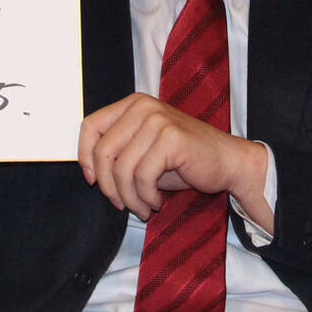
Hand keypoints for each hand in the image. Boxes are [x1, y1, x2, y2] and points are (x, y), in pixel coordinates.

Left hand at [77, 92, 270, 230]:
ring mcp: (158, 120)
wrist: (226, 162)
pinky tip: (156, 202)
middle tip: (121, 203)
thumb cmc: (183, 159)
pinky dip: (146, 197)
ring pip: (122, 168)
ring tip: (142, 207)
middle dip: (108, 185)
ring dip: (130, 197)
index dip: (85, 156)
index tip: (92, 181)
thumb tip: (87, 170)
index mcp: (133, 104)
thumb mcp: (143, 149)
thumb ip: (118, 150)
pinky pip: (142, 176)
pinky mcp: (171, 138)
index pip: (90, 125)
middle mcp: (143, 106)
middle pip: (103, 151)